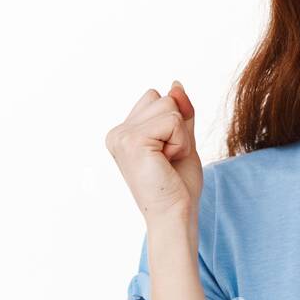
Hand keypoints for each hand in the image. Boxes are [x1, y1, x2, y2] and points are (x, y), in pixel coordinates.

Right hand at [105, 81, 201, 226]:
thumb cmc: (178, 186)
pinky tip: (167, 162)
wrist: (175, 215)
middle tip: (169, 159)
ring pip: (169, 106)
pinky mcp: (132, 140)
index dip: (174, 123)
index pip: (157, 98)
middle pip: (163, 98)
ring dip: (180, 136)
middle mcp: (117, 133)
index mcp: (123, 133)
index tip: (166, 154)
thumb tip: (176, 84)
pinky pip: (173, 121)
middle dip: (178, 127)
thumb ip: (179, 113)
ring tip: (168, 161)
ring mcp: (121, 136)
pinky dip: (180, 142)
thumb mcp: (182, 140)